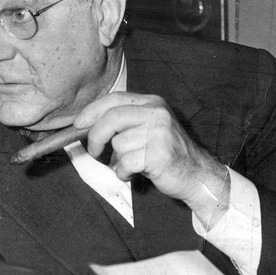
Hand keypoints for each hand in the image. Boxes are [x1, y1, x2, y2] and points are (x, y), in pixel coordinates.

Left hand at [73, 92, 226, 210]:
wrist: (197, 175)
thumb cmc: (165, 153)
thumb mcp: (148, 129)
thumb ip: (124, 123)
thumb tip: (86, 126)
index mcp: (152, 103)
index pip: (116, 99)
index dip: (93, 110)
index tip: (79, 123)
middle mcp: (157, 114)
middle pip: (112, 118)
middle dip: (96, 136)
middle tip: (94, 151)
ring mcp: (160, 133)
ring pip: (118, 144)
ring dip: (118, 160)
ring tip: (132, 164)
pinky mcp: (159, 154)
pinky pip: (125, 163)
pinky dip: (124, 172)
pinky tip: (136, 173)